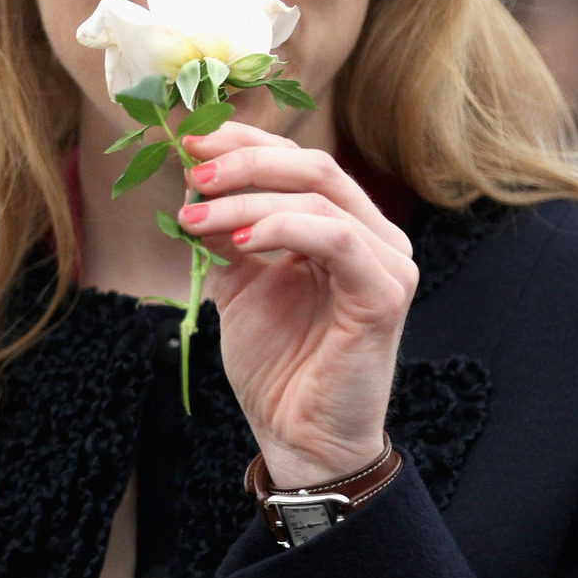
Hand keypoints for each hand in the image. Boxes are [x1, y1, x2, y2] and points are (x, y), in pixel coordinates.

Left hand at [179, 122, 417, 487]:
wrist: (299, 438)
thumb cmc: (277, 364)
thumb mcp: (239, 282)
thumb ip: (225, 231)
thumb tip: (194, 179)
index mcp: (345, 225)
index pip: (299, 161)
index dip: (245, 142)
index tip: (189, 138)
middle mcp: (376, 235)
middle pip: (313, 166)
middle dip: (245, 160)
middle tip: (191, 168)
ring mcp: (388, 262)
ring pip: (318, 196)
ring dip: (247, 198)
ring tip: (195, 213)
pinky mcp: (386, 293)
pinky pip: (335, 238)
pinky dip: (282, 228)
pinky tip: (239, 243)